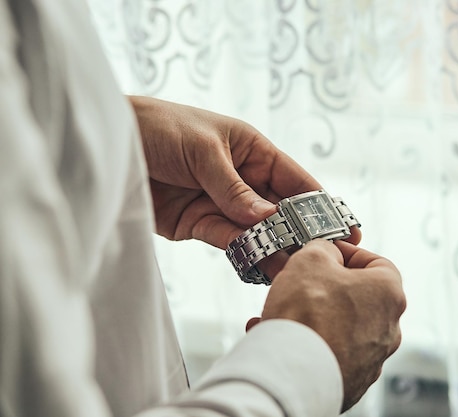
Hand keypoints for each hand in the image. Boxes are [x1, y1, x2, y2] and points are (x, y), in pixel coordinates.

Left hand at [129, 96, 360, 257]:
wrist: (108, 144)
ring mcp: (222, 204)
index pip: (295, 181)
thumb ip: (233, 188)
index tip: (346, 227)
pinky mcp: (198, 224)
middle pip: (280, 211)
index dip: (321, 204)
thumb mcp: (202, 150)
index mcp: (252, 150)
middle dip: (300, 233)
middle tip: (323, 259)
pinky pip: (229, 242)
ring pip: (257, 231)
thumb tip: (266, 218)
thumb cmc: (159, 127)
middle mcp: (243, 179)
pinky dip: (245, 254)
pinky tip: (263, 267)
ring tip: (295, 270)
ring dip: (274, 249)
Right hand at [247, 240, 405, 411]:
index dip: (349, 253)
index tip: (328, 252)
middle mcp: (387, 328)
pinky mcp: (350, 379)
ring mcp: (371, 357)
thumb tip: (324, 253)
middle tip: (301, 281)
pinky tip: (278, 336)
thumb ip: (323, 249)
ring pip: (339, 325)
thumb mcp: (311, 259)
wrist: (294, 373)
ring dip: (312, 316)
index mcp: (388, 294)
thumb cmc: (308, 317)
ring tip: (280, 312)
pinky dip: (306, 343)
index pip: (377, 262)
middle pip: (356, 296)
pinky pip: (327, 352)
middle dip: (325, 287)